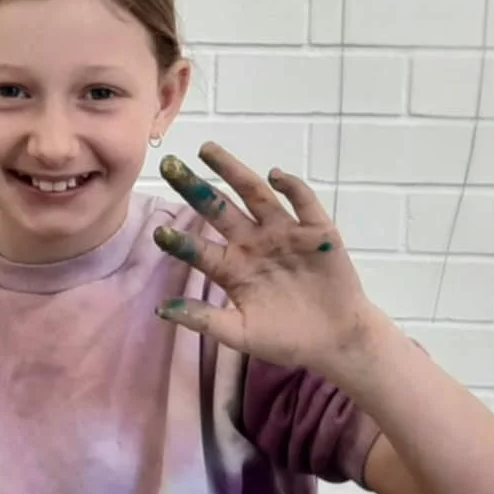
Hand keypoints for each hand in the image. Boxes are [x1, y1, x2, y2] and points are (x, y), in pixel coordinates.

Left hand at [152, 142, 393, 375]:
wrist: (336, 342)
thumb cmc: (286, 339)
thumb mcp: (242, 334)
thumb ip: (205, 320)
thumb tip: (161, 309)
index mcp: (232, 268)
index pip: (199, 249)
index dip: (180, 241)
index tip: (158, 232)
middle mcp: (253, 243)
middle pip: (219, 209)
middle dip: (195, 187)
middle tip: (169, 164)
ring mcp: (284, 233)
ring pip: (254, 195)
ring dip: (233, 171)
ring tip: (207, 151)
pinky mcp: (317, 231)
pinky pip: (303, 203)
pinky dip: (291, 187)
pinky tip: (275, 176)